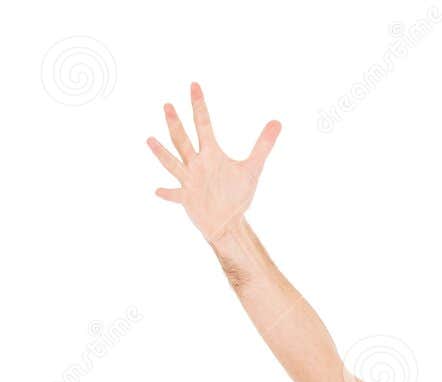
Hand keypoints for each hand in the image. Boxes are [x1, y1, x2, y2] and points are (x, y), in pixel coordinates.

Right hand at [147, 82, 280, 244]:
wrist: (228, 222)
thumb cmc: (237, 194)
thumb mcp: (253, 169)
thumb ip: (263, 145)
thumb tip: (278, 122)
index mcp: (211, 154)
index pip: (204, 124)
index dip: (200, 105)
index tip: (194, 85)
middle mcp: (197, 163)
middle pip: (183, 140)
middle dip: (176, 124)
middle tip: (168, 105)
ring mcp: (190, 180)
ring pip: (173, 163)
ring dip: (162, 153)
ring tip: (150, 139)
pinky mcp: (187, 199)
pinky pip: (175, 195)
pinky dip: (167, 193)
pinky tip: (157, 190)